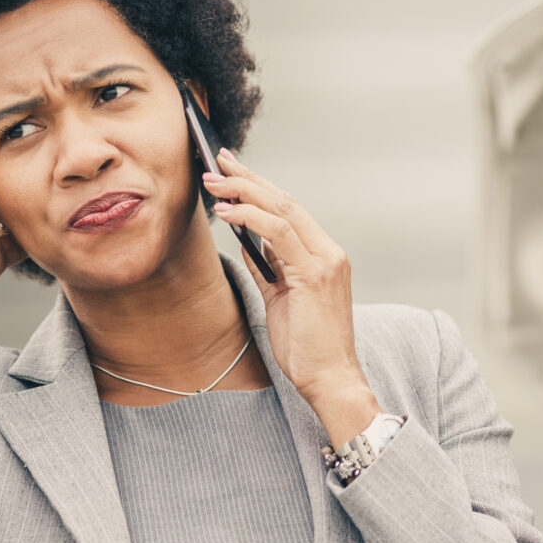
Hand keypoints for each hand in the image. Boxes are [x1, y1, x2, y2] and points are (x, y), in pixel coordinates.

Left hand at [203, 150, 383, 442]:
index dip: (260, 187)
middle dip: (249, 178)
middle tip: (217, 162)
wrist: (329, 380)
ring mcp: (326, 262)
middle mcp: (330, 253)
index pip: (291, 210)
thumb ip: (269, 268)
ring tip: (213, 183)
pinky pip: (279, 233)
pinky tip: (226, 213)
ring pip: (283, 209)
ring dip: (244, 192)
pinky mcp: (315, 275)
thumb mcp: (281, 299)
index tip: (232, 171)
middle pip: (286, 200)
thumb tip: (246, 241)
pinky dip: (250, 218)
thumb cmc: (307, 347)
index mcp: (325, 257)